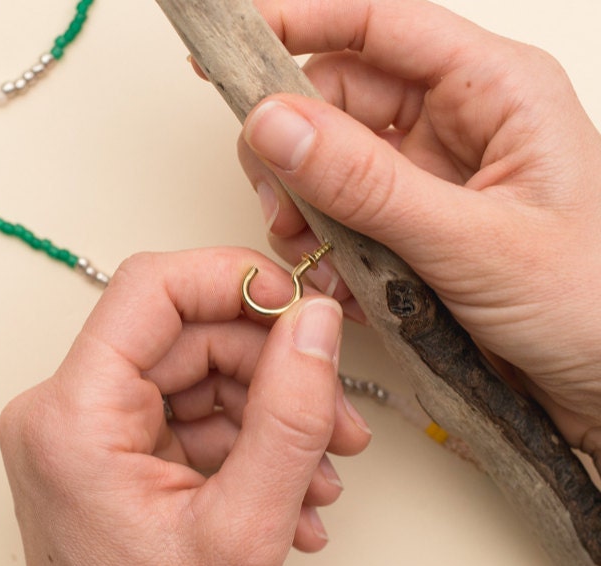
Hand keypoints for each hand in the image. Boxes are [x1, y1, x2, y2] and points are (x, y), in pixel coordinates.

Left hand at [0, 248, 370, 565]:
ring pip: (192, 377)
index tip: (301, 306)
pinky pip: (182, 417)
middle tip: (337, 419)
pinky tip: (288, 496)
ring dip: (267, 418)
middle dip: (272, 373)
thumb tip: (316, 323)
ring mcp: (80, 434)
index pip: (150, 288)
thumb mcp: (245, 527)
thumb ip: (289, 414)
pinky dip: (241, 446)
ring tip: (320, 478)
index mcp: (71, 417)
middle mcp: (61, 413)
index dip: (235, 281)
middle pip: (184, 337)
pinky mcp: (104, 454)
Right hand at [239, 0, 600, 459]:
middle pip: (336, 96)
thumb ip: (368, 184)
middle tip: (281, 200)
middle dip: (293, 147)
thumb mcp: (474, 242)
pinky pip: (338, 214)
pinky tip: (338, 281)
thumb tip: (276, 124)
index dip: (300, 22)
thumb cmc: (593, 307)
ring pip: (326, 159)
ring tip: (315, 252)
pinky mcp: (411, 226)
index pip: (381, 25)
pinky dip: (321, 246)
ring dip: (303, 206)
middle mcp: (458, 124)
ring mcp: (430, 177)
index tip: (232, 42)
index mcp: (497, 92)